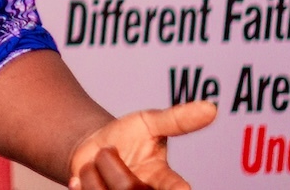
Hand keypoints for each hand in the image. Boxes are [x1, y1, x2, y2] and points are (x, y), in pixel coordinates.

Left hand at [68, 101, 215, 189]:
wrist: (92, 146)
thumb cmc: (127, 136)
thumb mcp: (149, 122)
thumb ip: (178, 119)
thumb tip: (211, 107)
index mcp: (165, 181)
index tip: (181, 188)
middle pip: (129, 188)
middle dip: (111, 164)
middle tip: (109, 152)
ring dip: (93, 171)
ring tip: (99, 166)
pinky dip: (79, 180)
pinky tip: (83, 178)